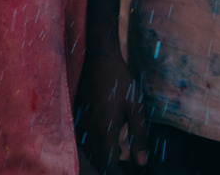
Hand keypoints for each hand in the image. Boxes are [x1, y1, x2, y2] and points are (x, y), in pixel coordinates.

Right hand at [74, 41, 147, 170]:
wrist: (98, 56)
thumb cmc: (120, 80)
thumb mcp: (135, 107)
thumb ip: (139, 136)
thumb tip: (142, 162)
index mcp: (104, 128)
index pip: (107, 164)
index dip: (116, 174)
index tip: (126, 174)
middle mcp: (89, 128)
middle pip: (96, 160)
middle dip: (109, 169)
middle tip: (122, 167)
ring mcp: (81, 121)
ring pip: (88, 151)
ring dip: (100, 158)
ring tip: (117, 154)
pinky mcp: (77, 113)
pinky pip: (83, 139)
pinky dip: (93, 146)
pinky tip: (105, 138)